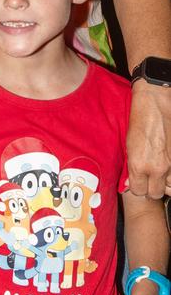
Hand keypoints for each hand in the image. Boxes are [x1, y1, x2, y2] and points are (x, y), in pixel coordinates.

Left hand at [126, 81, 170, 197]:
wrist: (156, 101)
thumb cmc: (139, 119)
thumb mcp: (129, 144)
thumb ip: (131, 166)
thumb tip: (131, 182)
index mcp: (139, 165)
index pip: (139, 191)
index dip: (137, 186)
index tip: (137, 181)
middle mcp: (158, 168)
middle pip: (156, 193)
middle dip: (151, 188)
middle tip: (149, 179)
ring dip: (165, 182)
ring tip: (161, 173)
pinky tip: (167, 162)